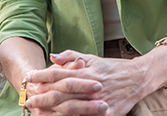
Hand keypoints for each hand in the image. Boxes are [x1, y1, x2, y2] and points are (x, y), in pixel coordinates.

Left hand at [26, 50, 145, 115]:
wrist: (138, 78)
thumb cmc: (112, 68)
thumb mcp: (92, 58)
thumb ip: (71, 56)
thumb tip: (52, 57)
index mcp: (85, 71)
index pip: (58, 73)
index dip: (42, 76)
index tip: (29, 79)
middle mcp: (89, 86)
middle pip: (61, 93)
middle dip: (42, 97)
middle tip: (28, 100)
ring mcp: (97, 101)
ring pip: (70, 108)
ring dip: (52, 112)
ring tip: (38, 113)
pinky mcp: (106, 113)